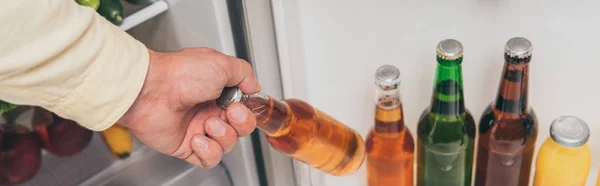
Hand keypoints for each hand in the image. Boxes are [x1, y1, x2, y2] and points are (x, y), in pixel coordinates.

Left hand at [117, 48, 260, 167]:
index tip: (243, 105)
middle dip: (240, 123)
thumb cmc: (180, 74)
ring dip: (222, 136)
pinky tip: (197, 138)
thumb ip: (243, 73)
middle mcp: (208, 110)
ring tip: (208, 124)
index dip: (248, 111)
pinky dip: (208, 151)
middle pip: (240, 129)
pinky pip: (208, 159)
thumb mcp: (221, 63)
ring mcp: (197, 128)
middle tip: (230, 112)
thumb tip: (253, 85)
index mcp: (217, 91)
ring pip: (227, 145)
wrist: (151, 90)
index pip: (244, 109)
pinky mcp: (186, 146)